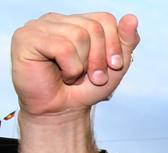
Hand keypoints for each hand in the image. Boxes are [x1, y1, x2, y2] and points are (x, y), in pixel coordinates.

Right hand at [11, 12, 139, 119]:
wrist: (61, 110)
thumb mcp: (114, 66)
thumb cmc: (84, 88)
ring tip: (73, 75)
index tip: (112, 66)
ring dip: (82, 65)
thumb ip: (125, 41)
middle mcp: (56, 20)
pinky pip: (62, 47)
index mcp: (75, 21)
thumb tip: (132, 17)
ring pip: (78, 36)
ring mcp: (39, 26)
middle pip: (93, 27)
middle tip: (92, 76)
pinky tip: (61, 75)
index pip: (104, 19)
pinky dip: (70, 68)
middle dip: (99, 59)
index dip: (114, 45)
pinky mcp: (26, 38)